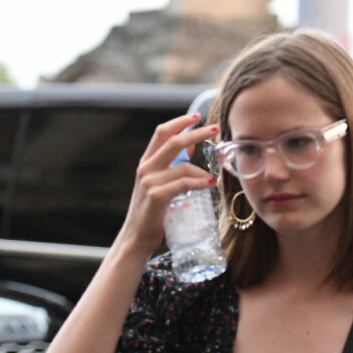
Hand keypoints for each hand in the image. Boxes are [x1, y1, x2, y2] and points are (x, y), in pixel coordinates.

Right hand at [120, 113, 219, 253]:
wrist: (137, 237)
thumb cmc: (152, 211)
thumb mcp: (160, 183)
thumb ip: (172, 165)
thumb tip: (191, 147)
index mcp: (146, 163)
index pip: (161, 133)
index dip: (179, 122)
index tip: (196, 116)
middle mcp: (145, 169)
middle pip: (173, 142)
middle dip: (196, 133)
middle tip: (215, 129)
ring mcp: (149, 182)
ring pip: (183, 166)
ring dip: (202, 170)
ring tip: (212, 178)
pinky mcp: (157, 196)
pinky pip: (184, 183)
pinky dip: (200, 182)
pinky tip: (210, 183)